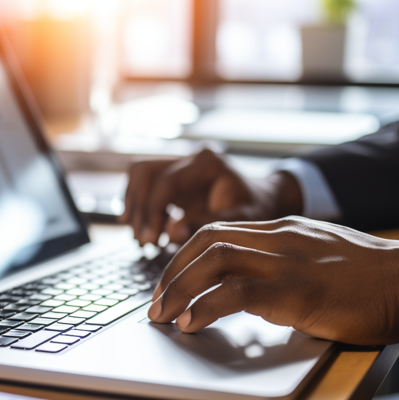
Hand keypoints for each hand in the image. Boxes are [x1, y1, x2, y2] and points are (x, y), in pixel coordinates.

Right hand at [119, 148, 303, 245]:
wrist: (264, 202)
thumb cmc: (256, 211)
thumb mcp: (240, 221)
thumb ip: (206, 225)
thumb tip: (172, 232)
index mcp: (207, 162)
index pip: (165, 182)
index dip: (153, 212)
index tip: (151, 240)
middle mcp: (190, 157)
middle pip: (144, 173)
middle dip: (139, 209)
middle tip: (143, 242)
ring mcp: (180, 165)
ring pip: (139, 175)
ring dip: (134, 206)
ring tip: (141, 239)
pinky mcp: (174, 178)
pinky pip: (144, 185)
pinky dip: (138, 206)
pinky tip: (142, 230)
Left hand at [147, 217, 398, 344]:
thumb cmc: (367, 276)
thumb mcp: (314, 257)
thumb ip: (280, 262)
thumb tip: (247, 287)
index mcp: (279, 230)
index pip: (216, 232)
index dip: (183, 257)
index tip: (168, 282)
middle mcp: (277, 239)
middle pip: (205, 243)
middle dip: (171, 273)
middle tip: (155, 303)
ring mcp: (286, 262)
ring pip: (214, 261)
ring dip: (178, 289)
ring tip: (162, 316)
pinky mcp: (297, 291)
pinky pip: (238, 293)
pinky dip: (206, 306)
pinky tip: (191, 323)